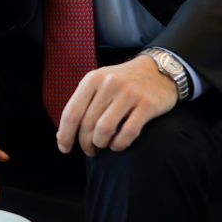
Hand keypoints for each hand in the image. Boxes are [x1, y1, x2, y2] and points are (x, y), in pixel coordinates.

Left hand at [56, 55, 179, 155]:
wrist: (158, 70)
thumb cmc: (123, 82)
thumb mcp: (99, 83)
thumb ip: (83, 105)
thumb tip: (62, 136)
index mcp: (92, 79)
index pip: (71, 113)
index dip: (65, 135)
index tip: (64, 148)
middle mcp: (109, 84)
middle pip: (87, 124)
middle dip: (85, 143)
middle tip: (90, 150)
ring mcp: (129, 94)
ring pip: (105, 130)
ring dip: (101, 144)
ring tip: (104, 146)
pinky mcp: (147, 104)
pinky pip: (127, 133)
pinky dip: (119, 144)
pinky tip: (118, 144)